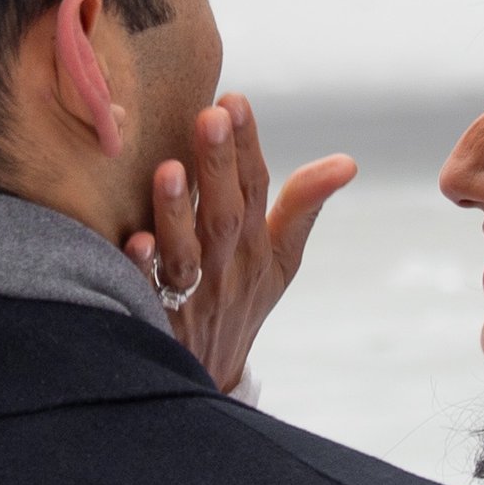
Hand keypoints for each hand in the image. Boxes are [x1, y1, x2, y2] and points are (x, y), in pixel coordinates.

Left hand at [122, 94, 355, 394]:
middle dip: (219, 165)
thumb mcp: (281, 262)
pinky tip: (135, 241)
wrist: (203, 384)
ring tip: (170, 169)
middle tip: (211, 114)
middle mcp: (227, 269)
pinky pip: (146, 293)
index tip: (235, 100)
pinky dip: (143, 268)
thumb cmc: (240, 306)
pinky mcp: (155, 318)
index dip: (248, 145)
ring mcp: (192, 297)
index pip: (256, 188)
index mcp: (256, 247)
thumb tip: (347, 161)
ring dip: (178, 212)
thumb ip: (304, 207)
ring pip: (187, 254)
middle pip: (225, 214)